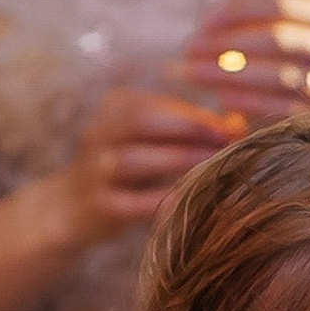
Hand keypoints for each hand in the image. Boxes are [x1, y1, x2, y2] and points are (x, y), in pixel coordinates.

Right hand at [42, 88, 247, 247]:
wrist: (72, 208)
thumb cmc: (128, 169)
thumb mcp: (153, 141)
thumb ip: (190, 130)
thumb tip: (237, 124)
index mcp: (114, 108)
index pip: (156, 102)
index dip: (195, 114)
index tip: (232, 126)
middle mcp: (99, 134)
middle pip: (141, 120)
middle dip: (188, 128)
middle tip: (226, 141)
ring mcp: (95, 170)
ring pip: (135, 159)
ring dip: (178, 161)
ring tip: (212, 168)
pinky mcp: (99, 206)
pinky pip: (132, 203)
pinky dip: (160, 202)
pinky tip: (188, 201)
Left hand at [179, 0, 309, 122]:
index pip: (283, 5)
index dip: (241, 11)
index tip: (204, 20)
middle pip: (280, 41)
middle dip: (229, 44)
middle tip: (189, 49)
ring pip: (281, 77)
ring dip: (232, 76)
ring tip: (194, 74)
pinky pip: (286, 110)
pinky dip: (251, 104)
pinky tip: (220, 100)